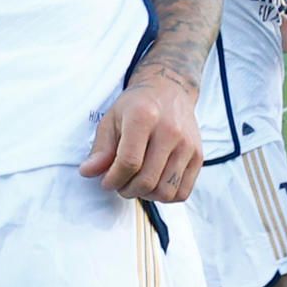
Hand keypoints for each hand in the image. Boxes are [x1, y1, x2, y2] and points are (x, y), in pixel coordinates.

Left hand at [79, 70, 201, 201]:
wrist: (168, 91)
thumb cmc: (137, 105)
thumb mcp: (111, 119)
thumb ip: (101, 148)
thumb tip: (88, 172)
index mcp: (144, 117)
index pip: (129, 162)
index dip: (114, 179)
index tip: (106, 182)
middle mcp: (169, 131)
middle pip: (147, 179)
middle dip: (127, 189)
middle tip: (119, 184)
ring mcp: (187, 145)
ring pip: (166, 191)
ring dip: (146, 196)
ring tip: (135, 184)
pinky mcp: (198, 156)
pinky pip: (182, 192)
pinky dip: (165, 196)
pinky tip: (153, 184)